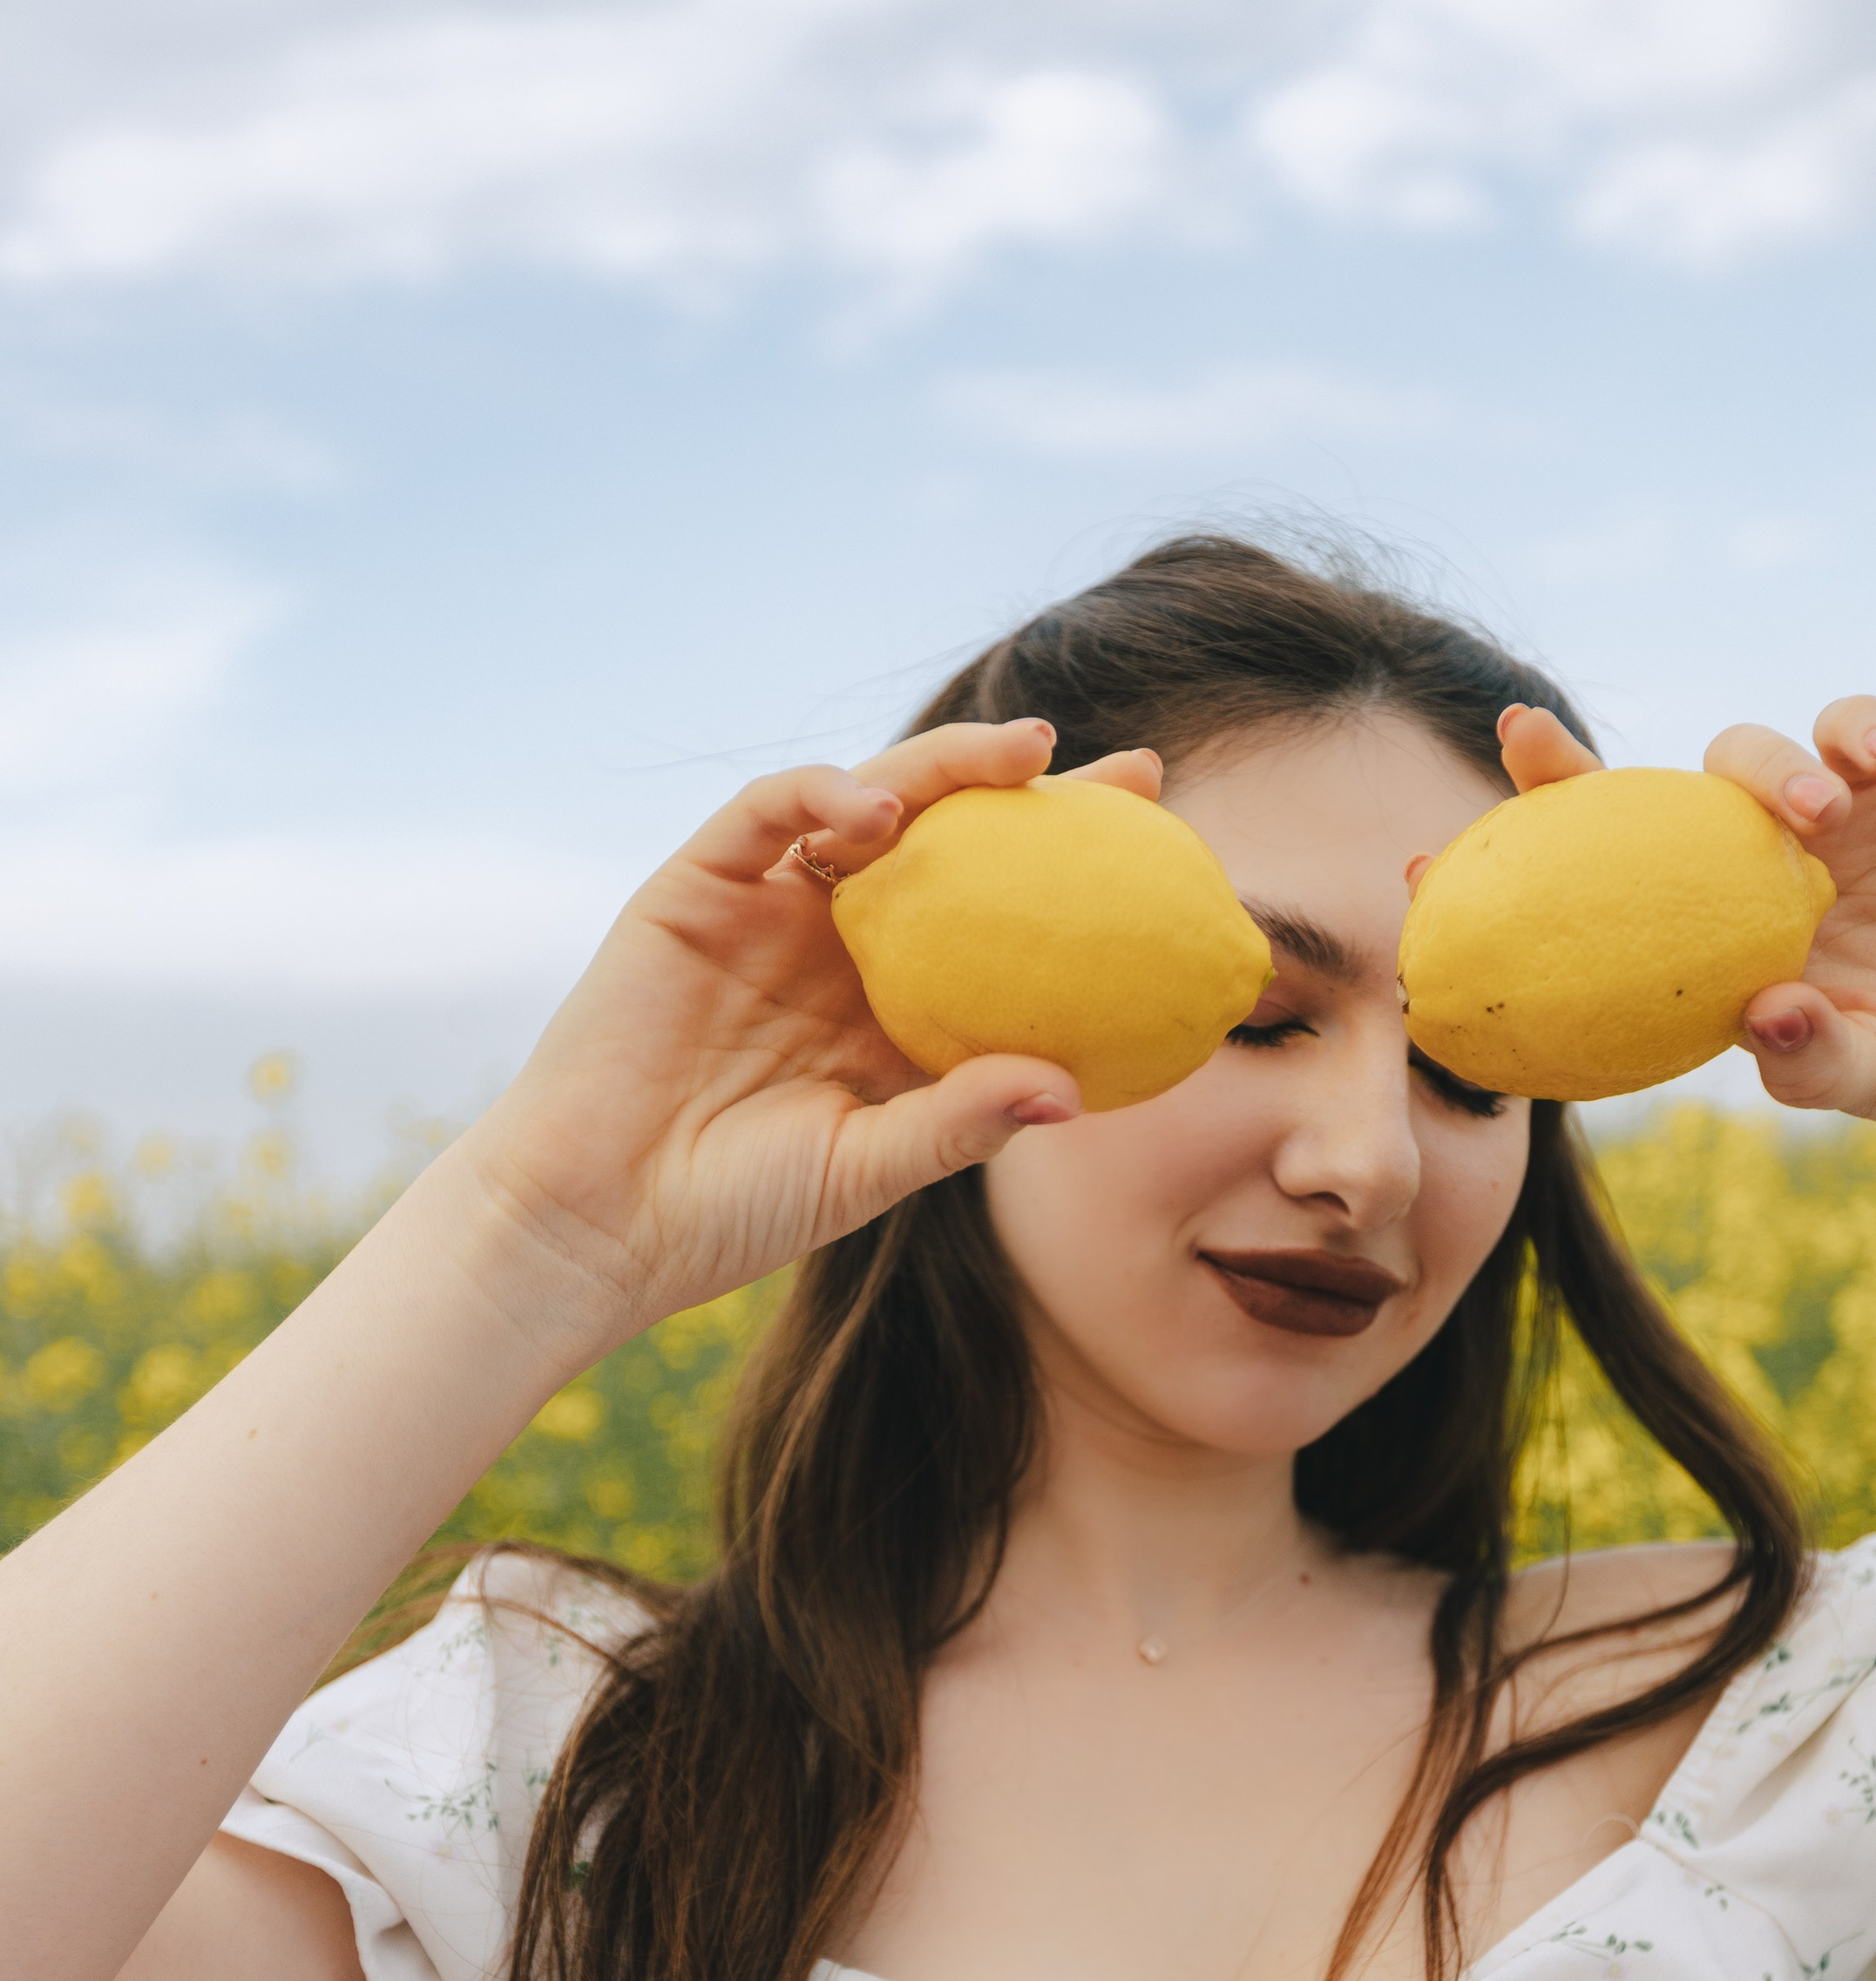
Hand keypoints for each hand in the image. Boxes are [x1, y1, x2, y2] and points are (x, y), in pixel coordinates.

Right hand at [456, 719, 1160, 1338]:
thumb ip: (961, 1121)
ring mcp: (765, 909)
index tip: (1172, 865)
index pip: (1002, 923)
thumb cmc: (735, 1209)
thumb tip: (1074, 1087)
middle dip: (1036, 795)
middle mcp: (838, 943)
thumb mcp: (868, 1170)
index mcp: (892, 1006)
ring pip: (866, 806)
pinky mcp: (691, 890)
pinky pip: (761, 814)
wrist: (599, 1222)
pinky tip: (876, 806)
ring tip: (1018, 757)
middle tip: (1130, 776)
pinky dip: (819, 791)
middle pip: (951, 842)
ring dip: (941, 769)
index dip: (1079, 885)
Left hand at [1498, 699, 1875, 1153]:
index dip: (1508, 878)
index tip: (1417, 868)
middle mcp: (1737, 877)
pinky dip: (1857, 730)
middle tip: (1520, 735)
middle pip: (1632, 803)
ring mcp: (1815, 827)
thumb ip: (1821, 1061)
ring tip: (1814, 819)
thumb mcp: (1875, 1076)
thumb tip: (1770, 1020)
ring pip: (1747, 755)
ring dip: (1766, 769)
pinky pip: (1857, 729)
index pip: (1588, 901)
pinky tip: (1875, 763)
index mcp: (1703, 947)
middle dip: (1563, 764)